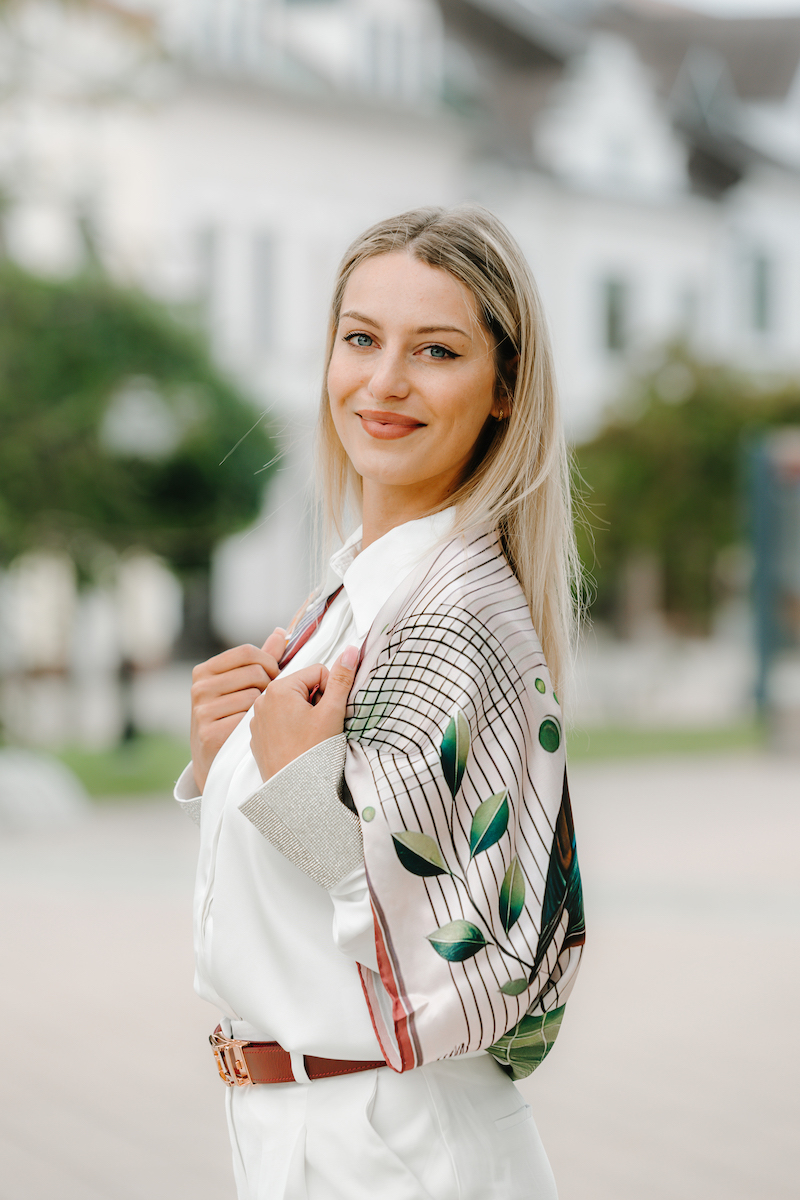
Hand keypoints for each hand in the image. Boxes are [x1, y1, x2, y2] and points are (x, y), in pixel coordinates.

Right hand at [190, 628, 286, 791]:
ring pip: (254, 697)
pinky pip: (249, 720)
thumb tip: (280, 632)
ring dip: (265, 707)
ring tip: (262, 715)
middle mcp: (199, 688)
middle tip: (271, 700)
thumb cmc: (232, 715)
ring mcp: (202, 712)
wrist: (212, 758)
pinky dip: (257, 725)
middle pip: (254, 673)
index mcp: (204, 670)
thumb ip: (261, 659)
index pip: (247, 652)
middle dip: (270, 685)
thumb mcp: (240, 685)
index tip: (275, 675)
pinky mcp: (210, 734)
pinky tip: (253, 730)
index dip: (269, 662)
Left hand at [250, 644, 358, 782]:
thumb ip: (342, 678)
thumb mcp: (332, 712)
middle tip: (320, 726)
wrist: (294, 794)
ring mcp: (257, 719)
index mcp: (279, 688)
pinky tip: (297, 745)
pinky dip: (291, 729)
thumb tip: (351, 650)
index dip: (330, 691)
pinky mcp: (257, 737)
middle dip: (316, 702)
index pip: (317, 672)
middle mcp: (262, 700)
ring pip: (291, 705)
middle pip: (302, 687)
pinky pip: (279, 722)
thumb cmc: (312, 753)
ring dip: (304, 715)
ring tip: (309, 737)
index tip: (329, 713)